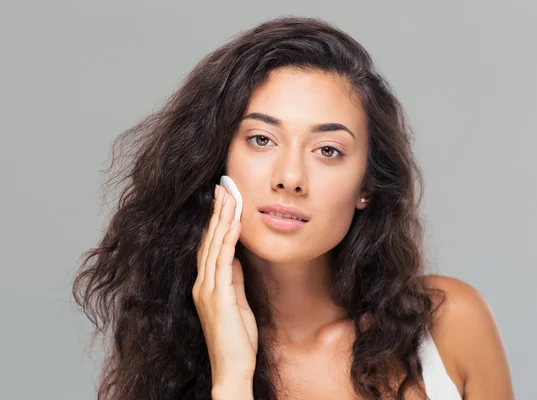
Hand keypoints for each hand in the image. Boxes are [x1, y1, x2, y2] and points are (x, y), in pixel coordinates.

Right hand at [193, 184, 257, 384]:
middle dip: (217, 213)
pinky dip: (228, 241)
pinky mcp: (219, 297)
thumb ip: (233, 281)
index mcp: (206, 286)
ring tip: (229, 197)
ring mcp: (208, 290)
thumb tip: (236, 260)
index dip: (215, 222)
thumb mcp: (236, 303)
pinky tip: (233, 224)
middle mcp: (203, 284)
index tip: (222, 201)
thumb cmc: (235, 340)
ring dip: (222, 220)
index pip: (209, 247)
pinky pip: (223, 263)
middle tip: (224, 188)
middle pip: (208, 241)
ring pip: (213, 246)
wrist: (232, 368)